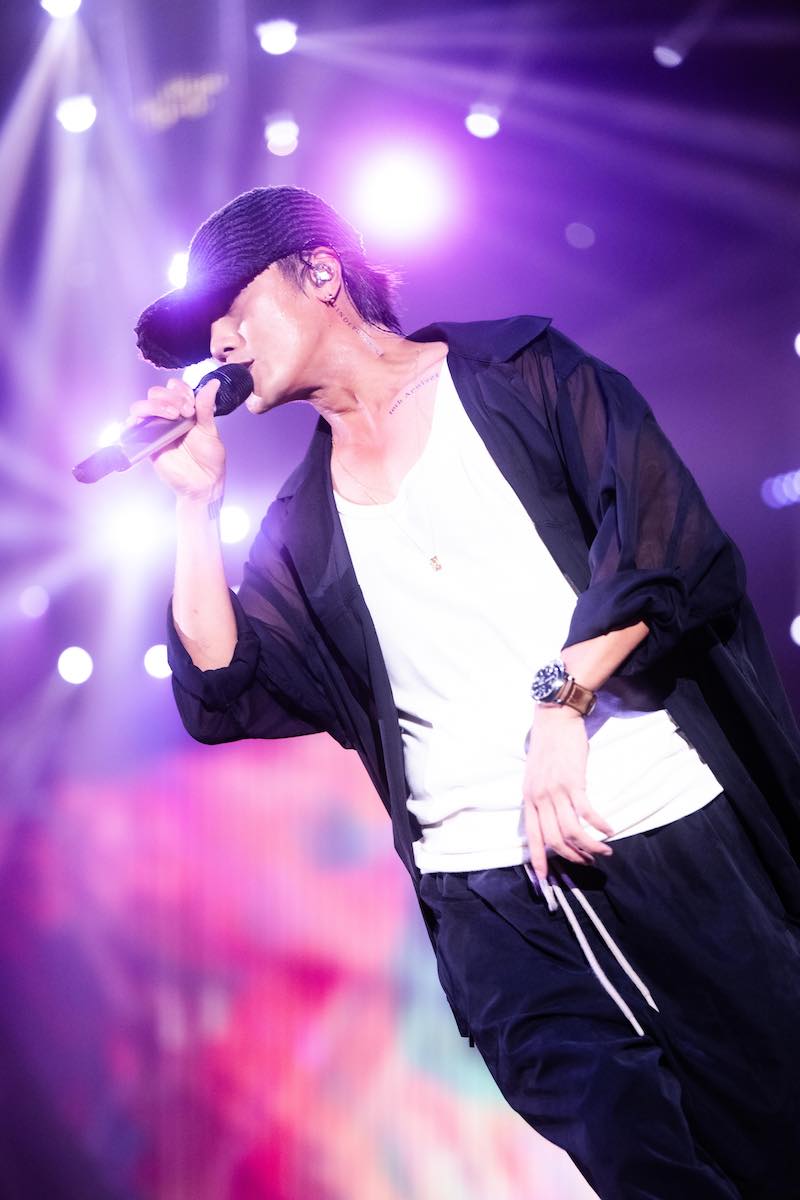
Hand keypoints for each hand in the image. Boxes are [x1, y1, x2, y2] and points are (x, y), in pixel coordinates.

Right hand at [126, 376, 225, 499]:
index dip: (180, 391)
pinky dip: (131, 422)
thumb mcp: (210, 431)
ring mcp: (155, 428)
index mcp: (184, 410)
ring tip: (171, 417)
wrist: (203, 483)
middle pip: (155, 393)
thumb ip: (206, 407)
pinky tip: (141, 423)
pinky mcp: (146, 442)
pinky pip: (131, 428)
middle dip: (170, 397)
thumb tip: (213, 383)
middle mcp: (168, 416)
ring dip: (155, 406)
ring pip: (141, 406)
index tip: (192, 406)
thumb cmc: (209, 459)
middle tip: (185, 412)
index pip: (174, 387)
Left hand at [523, 704, 614, 881]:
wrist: (554, 720)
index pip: (532, 836)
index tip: (546, 878)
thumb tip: (552, 818)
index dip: (539, 858)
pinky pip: (587, 813)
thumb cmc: (548, 747)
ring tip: (604, 851)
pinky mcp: (574, 782)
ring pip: (571, 832)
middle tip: (589, 862)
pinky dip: (599, 825)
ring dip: (589, 846)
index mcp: (528, 798)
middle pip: (554, 839)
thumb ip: (541, 797)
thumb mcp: (536, 776)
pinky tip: (609, 830)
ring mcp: (556, 791)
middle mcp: (539, 798)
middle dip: (573, 857)